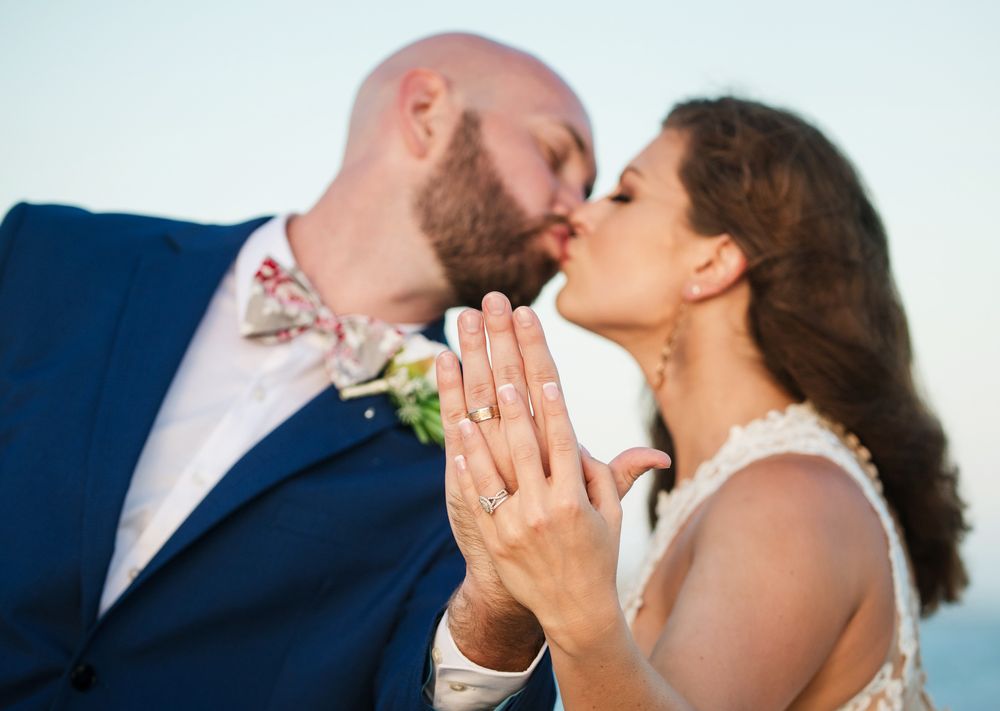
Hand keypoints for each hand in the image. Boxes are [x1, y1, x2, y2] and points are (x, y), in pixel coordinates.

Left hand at [442, 300, 669, 654]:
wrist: (572, 611)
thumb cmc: (597, 554)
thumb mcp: (612, 516)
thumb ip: (615, 477)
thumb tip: (646, 452)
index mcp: (576, 499)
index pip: (564, 441)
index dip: (553, 407)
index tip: (544, 375)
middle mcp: (546, 508)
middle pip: (528, 442)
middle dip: (518, 399)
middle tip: (507, 369)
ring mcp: (517, 523)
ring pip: (498, 465)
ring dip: (486, 424)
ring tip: (476, 393)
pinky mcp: (496, 536)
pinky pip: (479, 494)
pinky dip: (469, 463)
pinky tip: (459, 434)